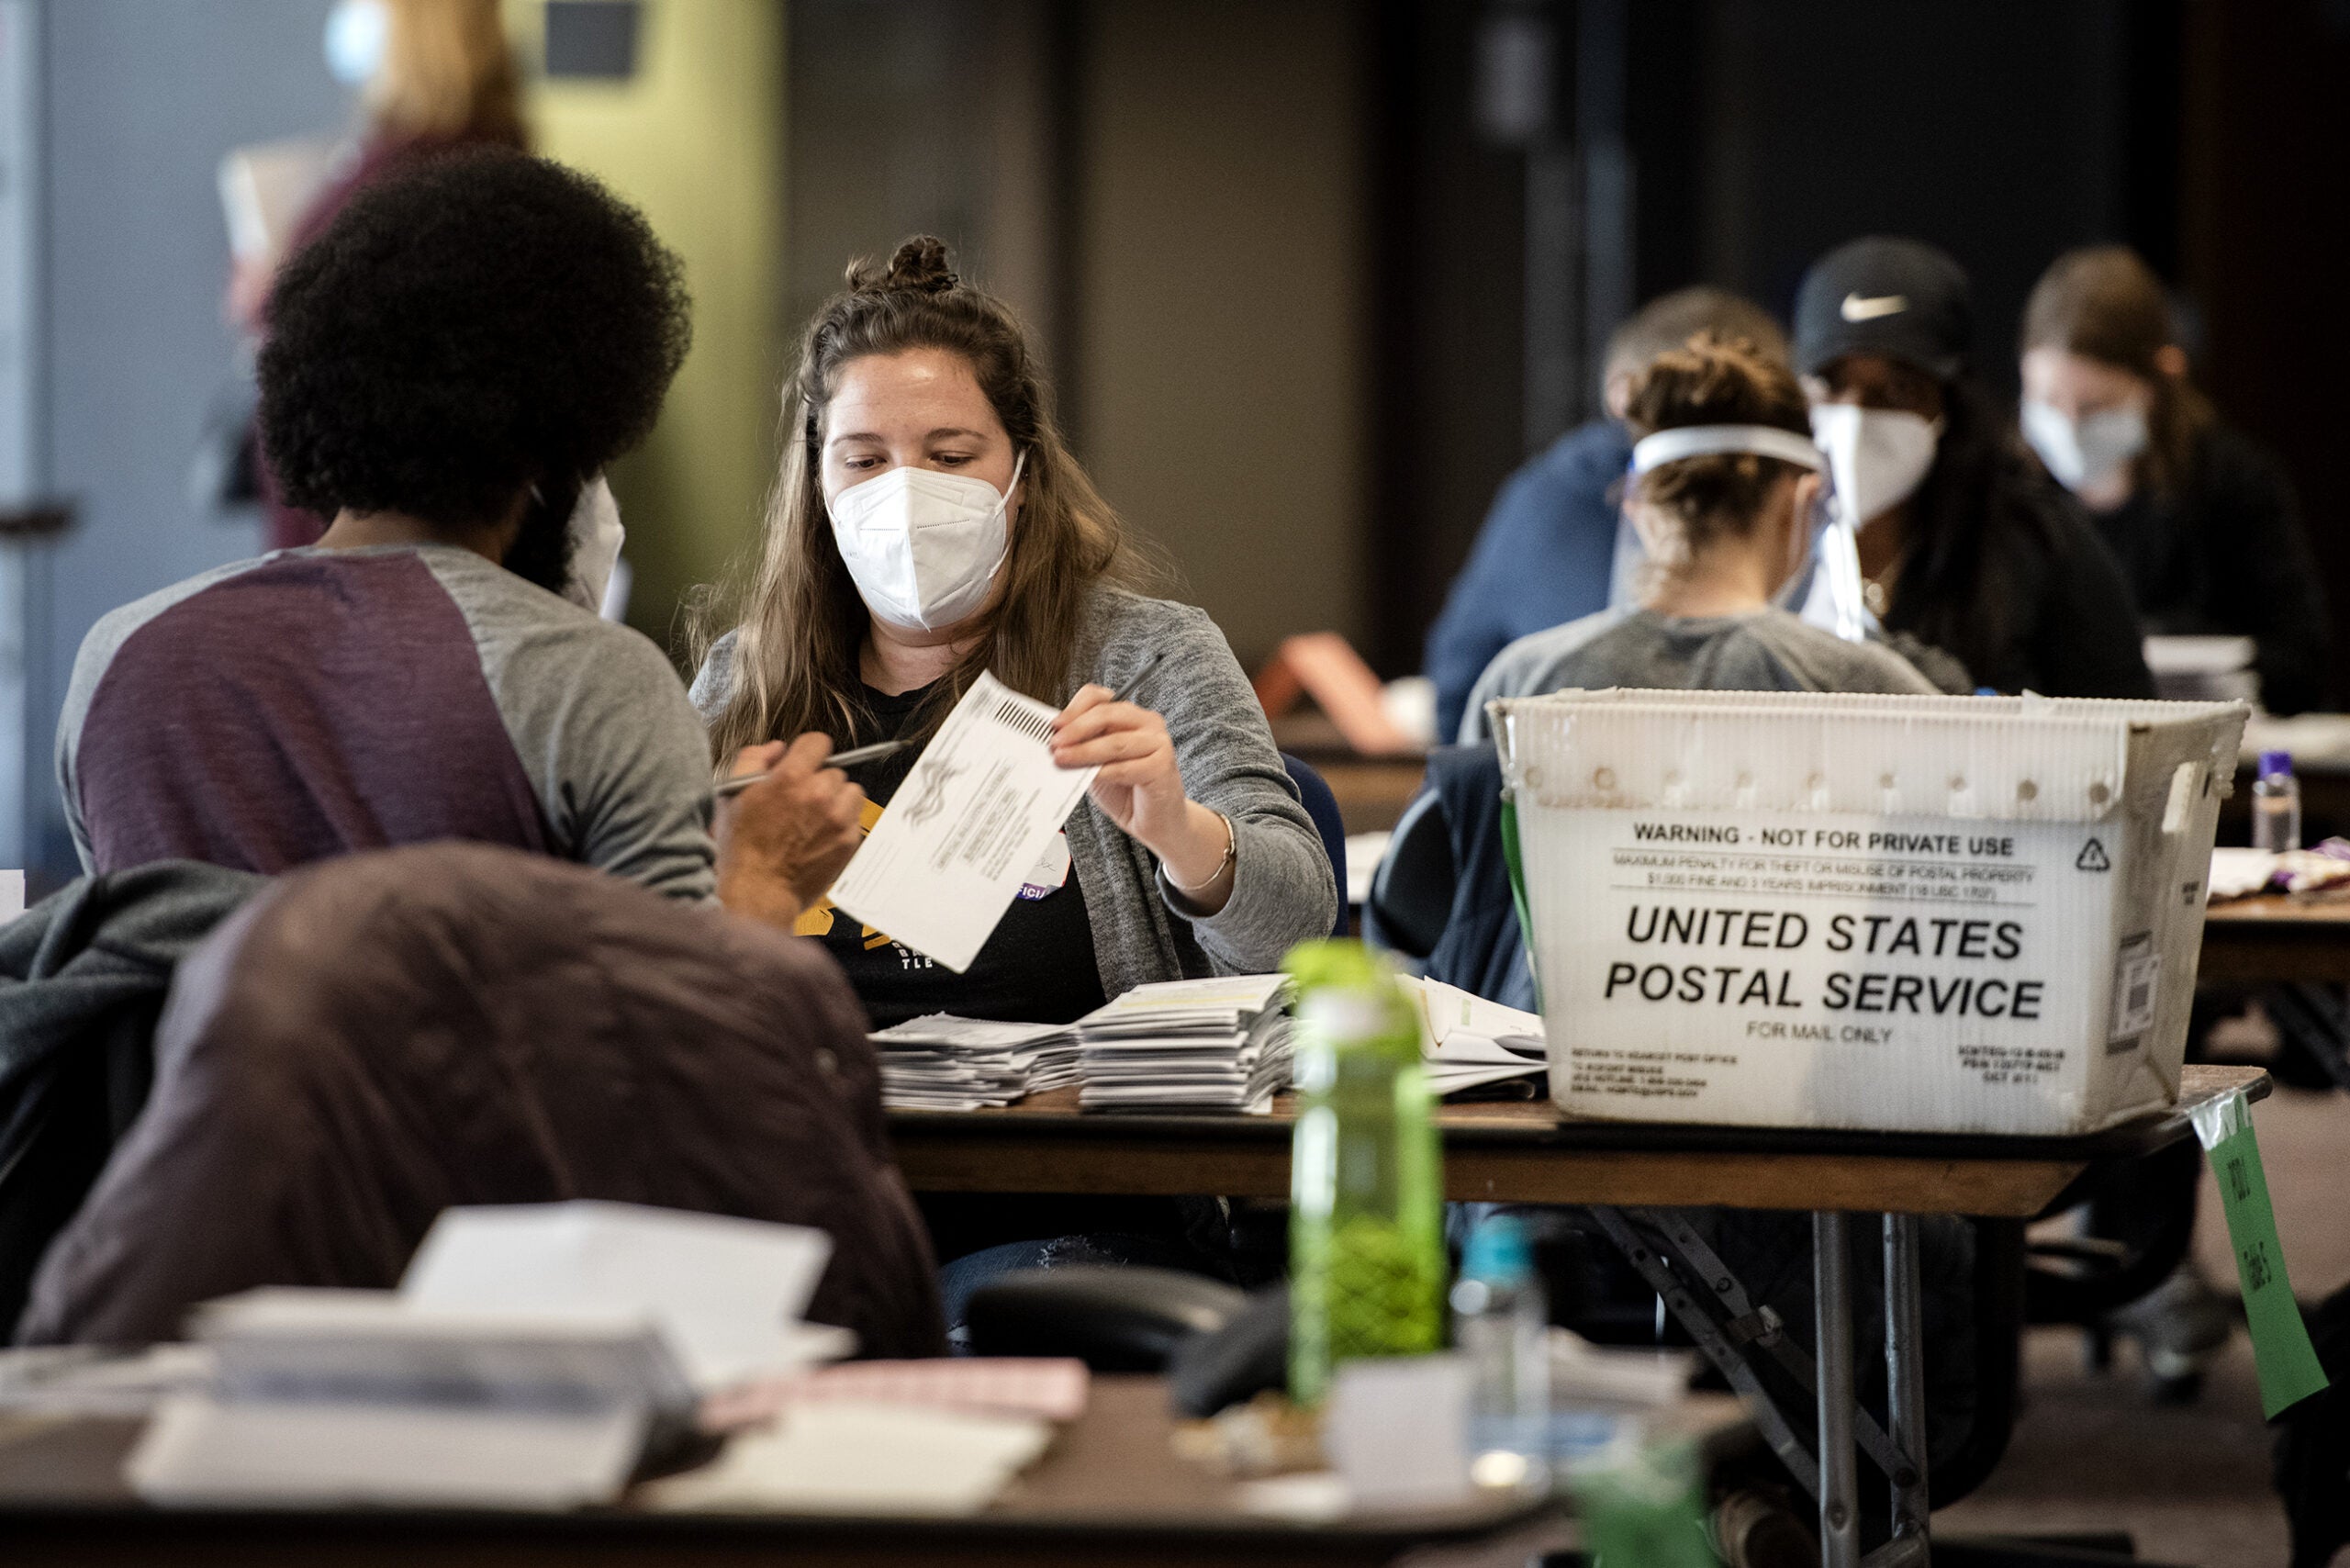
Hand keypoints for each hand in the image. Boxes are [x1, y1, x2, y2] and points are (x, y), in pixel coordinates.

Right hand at [714, 734, 864, 927]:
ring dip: (837, 800)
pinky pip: (854, 819)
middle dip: (819, 781)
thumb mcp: (732, 793)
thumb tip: (777, 749)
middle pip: (835, 771)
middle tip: (801, 800)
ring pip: (851, 792)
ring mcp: (838, 819)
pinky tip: (819, 836)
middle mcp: (819, 794)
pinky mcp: (849, 841)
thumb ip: (753, 759)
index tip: (805, 763)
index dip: (809, 751)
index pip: (818, 742)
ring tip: (815, 817)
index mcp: (791, 777)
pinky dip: (841, 824)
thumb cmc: (742, 847)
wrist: (758, 890)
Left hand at [1051, 685, 1233, 910]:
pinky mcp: (1162, 766)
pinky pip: (1125, 768)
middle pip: (1106, 714)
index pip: (1099, 698)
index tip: (1054, 726)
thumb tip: (1054, 741)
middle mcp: (1147, 723)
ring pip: (1114, 742)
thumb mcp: (1096, 762)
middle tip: (1055, 743)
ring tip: (1062, 759)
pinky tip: (1088, 777)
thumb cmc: (1126, 790)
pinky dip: (1102, 772)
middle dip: (1076, 729)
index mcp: (1130, 715)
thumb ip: (1082, 747)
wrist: (1154, 821)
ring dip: (1084, 751)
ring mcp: (1158, 743)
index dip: (1074, 709)